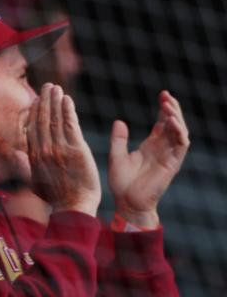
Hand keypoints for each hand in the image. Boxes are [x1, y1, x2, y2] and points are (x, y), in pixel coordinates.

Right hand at [27, 83, 100, 215]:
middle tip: (48, 86)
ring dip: (56, 102)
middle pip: (43, 120)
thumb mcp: (33, 183)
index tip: (38, 99)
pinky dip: (68, 111)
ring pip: (55, 120)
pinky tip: (67, 100)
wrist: (73, 207)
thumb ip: (23, 166)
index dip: (35, 112)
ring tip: (57, 88)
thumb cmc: (55, 197)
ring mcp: (60, 149)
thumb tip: (14, 152)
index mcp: (34, 156)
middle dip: (45, 101)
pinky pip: (70, 126)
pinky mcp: (76, 150)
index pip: (33, 128)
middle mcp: (45, 150)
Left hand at [108, 90, 188, 227]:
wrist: (126, 202)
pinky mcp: (172, 164)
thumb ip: (118, 139)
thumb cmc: (120, 182)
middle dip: (172, 109)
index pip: (162, 124)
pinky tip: (172, 121)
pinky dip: (178, 132)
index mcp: (150, 146)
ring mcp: (168, 156)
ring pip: (179, 132)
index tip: (162, 95)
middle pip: (173, 125)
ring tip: (170, 104)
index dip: (164, 110)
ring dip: (177, 118)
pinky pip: (180, 145)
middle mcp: (162, 149)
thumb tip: (119, 121)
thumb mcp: (116, 156)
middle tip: (167, 95)